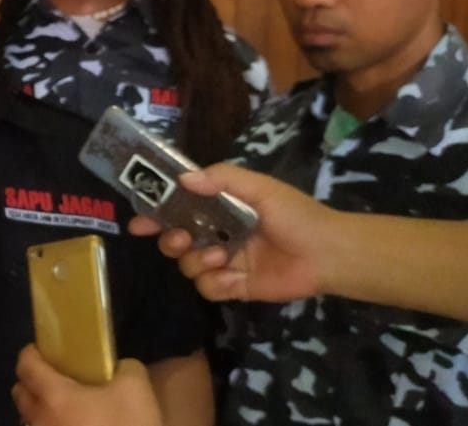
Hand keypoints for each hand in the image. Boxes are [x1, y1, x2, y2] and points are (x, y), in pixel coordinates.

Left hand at [12, 345, 160, 425]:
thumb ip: (124, 367)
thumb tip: (118, 367)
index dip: (32, 353)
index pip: (25, 365)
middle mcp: (39, 420)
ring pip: (30, 419)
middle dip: (33, 381)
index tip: (47, 350)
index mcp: (53, 396)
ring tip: (68, 408)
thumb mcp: (136, 389)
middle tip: (58, 378)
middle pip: (20, 392)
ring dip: (41, 409)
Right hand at [127, 163, 329, 302]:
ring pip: (187, 266)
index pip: (178, 209)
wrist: (328, 253)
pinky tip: (233, 276)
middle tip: (177, 238)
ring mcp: (224, 263)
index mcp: (218, 209)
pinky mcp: (235, 287)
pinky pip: (208, 288)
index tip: (139, 219)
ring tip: (219, 255)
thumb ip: (221, 179)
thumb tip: (183, 180)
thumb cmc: (294, 214)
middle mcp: (216, 235)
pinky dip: (216, 282)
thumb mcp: (259, 187)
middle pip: (174, 240)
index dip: (155, 213)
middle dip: (168, 240)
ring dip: (196, 260)